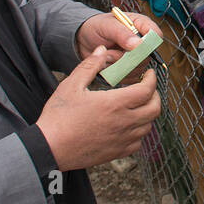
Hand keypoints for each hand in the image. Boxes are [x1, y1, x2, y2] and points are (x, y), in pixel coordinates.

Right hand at [37, 48, 160, 170]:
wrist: (49, 148)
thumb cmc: (58, 117)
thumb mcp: (71, 85)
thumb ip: (90, 65)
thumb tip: (102, 50)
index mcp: (115, 103)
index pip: (147, 90)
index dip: (152, 79)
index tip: (149, 74)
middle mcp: (124, 122)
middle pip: (154, 109)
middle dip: (154, 96)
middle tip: (146, 89)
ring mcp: (122, 139)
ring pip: (148, 126)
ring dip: (147, 114)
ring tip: (137, 106)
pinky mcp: (117, 153)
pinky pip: (137, 143)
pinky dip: (138, 132)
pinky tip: (127, 125)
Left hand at [75, 10, 161, 69]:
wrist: (84, 40)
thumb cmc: (97, 27)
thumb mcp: (106, 26)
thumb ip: (122, 33)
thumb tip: (139, 44)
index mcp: (141, 25)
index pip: (156, 35)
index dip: (147, 43)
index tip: (131, 47)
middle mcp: (142, 42)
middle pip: (146, 56)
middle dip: (125, 57)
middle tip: (109, 53)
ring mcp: (137, 57)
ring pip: (136, 69)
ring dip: (117, 66)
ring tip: (105, 57)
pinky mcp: (131, 70)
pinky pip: (129, 78)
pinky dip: (115, 74)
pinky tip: (107, 66)